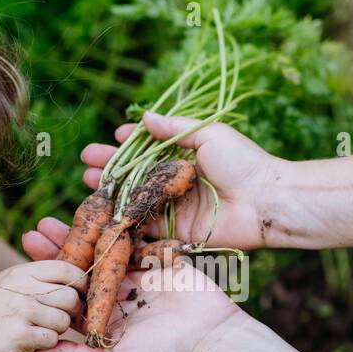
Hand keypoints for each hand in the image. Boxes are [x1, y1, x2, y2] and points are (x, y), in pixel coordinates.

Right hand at [0, 260, 82, 351]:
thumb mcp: (8, 282)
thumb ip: (35, 276)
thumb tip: (71, 274)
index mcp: (22, 273)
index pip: (66, 268)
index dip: (80, 282)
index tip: (80, 293)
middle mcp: (23, 288)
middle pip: (70, 297)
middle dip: (71, 310)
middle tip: (60, 317)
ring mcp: (22, 311)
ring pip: (63, 321)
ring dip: (58, 329)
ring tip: (40, 329)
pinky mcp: (20, 335)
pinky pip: (52, 339)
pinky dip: (47, 343)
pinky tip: (33, 341)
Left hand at [21, 220, 240, 351]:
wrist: (211, 337)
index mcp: (103, 318)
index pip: (68, 295)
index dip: (47, 278)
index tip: (25, 261)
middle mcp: (116, 295)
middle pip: (82, 268)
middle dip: (59, 249)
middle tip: (36, 230)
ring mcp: (136, 274)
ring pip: (104, 248)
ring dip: (83, 232)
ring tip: (60, 216)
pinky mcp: (157, 257)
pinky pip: (135, 236)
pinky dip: (118, 222)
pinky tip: (98, 207)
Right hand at [79, 111, 280, 251]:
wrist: (265, 201)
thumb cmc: (242, 162)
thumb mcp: (208, 133)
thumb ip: (174, 128)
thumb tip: (144, 118)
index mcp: (186, 158)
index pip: (148, 151)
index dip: (127, 146)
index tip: (110, 138)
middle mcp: (178, 183)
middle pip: (137, 177)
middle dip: (110, 170)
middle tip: (87, 164)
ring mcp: (177, 209)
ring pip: (137, 202)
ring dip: (112, 195)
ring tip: (88, 185)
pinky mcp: (179, 233)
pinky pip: (147, 230)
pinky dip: (126, 223)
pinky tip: (105, 214)